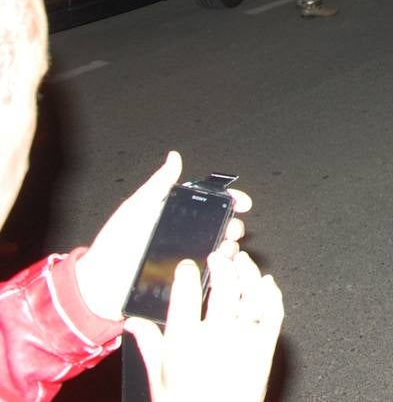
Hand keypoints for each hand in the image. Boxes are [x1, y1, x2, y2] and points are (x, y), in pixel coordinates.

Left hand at [75, 152, 250, 321]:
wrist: (98, 284)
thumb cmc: (114, 243)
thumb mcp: (137, 208)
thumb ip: (158, 185)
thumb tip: (174, 156)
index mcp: (178, 218)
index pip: (213, 206)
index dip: (232, 202)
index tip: (244, 203)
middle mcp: (186, 239)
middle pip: (221, 229)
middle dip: (234, 227)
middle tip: (234, 230)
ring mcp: (187, 262)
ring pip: (220, 255)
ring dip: (229, 251)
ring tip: (224, 251)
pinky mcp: (185, 284)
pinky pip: (209, 279)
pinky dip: (219, 274)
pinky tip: (217, 269)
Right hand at [124, 251, 282, 401]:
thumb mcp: (159, 378)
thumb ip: (150, 345)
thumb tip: (133, 322)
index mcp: (185, 342)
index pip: (184, 294)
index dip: (186, 273)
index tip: (187, 266)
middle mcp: (217, 336)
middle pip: (224, 286)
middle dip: (221, 264)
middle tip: (218, 256)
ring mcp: (245, 340)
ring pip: (251, 294)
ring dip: (248, 272)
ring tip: (242, 261)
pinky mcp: (266, 348)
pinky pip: (274, 312)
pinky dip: (272, 294)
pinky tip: (266, 284)